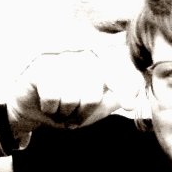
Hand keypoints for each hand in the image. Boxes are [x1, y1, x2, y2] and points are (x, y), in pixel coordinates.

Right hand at [6, 44, 142, 134]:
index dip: (123, 90)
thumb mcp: (97, 106)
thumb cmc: (67, 107)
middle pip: (93, 92)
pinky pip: (52, 96)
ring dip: (65, 112)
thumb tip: (138, 86)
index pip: (115, 73)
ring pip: (72, 97)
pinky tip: (46, 105)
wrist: (33, 112)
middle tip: (73, 115)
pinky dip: (50, 109)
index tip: (130, 107)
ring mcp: (58, 59)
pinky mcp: (39, 68)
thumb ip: (117, 96)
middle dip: (83, 112)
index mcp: (97, 62)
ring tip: (59, 109)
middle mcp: (79, 56)